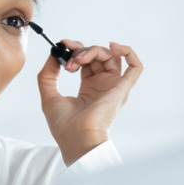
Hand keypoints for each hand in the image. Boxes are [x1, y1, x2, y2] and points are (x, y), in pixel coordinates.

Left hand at [38, 41, 142, 164]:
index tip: (62, 46)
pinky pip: (135, 66)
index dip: (74, 50)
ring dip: (93, 50)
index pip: (86, 60)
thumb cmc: (64, 125)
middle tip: (68, 57)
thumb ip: (47, 74)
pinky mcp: (122, 88)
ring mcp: (113, 86)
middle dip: (81, 49)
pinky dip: (127, 52)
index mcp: (88, 88)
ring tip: (79, 60)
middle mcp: (103, 85)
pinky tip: (113, 46)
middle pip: (97, 56)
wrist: (76, 138)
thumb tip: (53, 54)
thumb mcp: (49, 95)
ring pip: (111, 56)